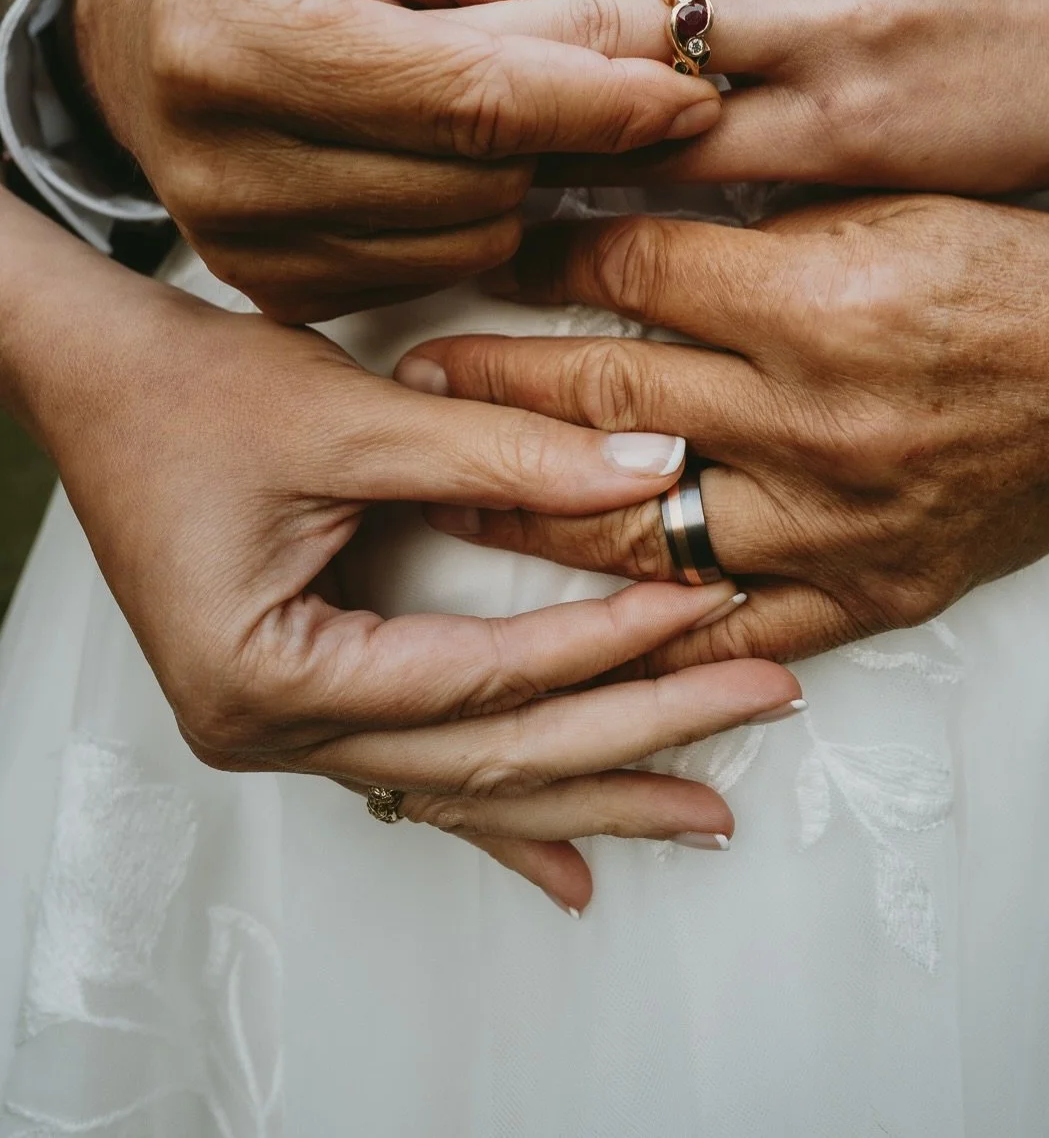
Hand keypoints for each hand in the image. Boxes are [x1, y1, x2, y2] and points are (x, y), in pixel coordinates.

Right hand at [7, 224, 797, 912]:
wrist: (98, 380)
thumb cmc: (188, 396)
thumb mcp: (354, 418)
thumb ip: (503, 452)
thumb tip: (643, 469)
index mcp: (267, 678)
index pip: (478, 679)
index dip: (602, 643)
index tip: (704, 611)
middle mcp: (272, 732)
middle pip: (491, 757)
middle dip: (636, 736)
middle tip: (755, 701)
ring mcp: (285, 731)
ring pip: (469, 782)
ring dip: (592, 788)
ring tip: (705, 808)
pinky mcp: (307, 700)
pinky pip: (426, 773)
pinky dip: (506, 814)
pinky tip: (573, 864)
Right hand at [74, 0, 717, 320]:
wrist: (140, 39)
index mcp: (248, 39)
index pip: (472, 93)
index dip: (600, 90)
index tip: (694, 76)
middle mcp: (230, 163)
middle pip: (483, 173)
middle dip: (576, 122)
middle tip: (632, 75)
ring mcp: (248, 246)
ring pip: (476, 234)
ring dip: (528, 171)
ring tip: (514, 102)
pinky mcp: (276, 293)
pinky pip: (439, 269)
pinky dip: (476, 213)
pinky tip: (457, 158)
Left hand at [392, 194, 1048, 668]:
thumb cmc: (1025, 263)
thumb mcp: (891, 200)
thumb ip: (754, 218)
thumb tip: (619, 215)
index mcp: (822, 298)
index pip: (632, 270)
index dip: (543, 256)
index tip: (486, 247)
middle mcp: (817, 419)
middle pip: (606, 397)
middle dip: (491, 381)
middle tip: (411, 369)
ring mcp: (840, 522)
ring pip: (637, 526)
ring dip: (526, 509)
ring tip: (442, 489)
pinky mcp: (872, 590)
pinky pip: (732, 623)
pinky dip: (646, 625)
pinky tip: (566, 618)